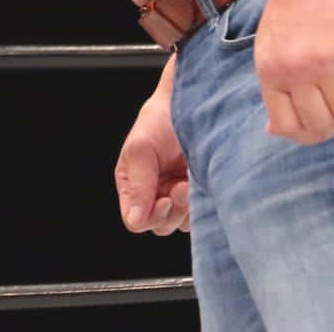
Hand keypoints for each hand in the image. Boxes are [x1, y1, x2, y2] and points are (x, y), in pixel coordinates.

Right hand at [114, 89, 189, 235]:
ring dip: (187, 207)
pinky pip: (199, 217)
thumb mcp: (141, 149)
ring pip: (179, 224)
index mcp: (131, 184)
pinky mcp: (198, 197)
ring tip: (190, 180)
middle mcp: (152, 194)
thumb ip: (137, 185)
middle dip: (171, 210)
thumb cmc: (161, 120)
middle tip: (181, 186)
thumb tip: (134, 221)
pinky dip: (201, 205)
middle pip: (158, 225)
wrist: (194, 107)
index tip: (165, 198)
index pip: (135, 219)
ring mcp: (176, 197)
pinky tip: (200, 183)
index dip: (150, 215)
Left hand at [256, 0, 333, 143]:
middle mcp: (297, 70)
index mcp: (270, 70)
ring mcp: (329, 63)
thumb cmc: (293, 8)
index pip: (286, 125)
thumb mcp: (269, 47)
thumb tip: (273, 132)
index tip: (318, 124)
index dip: (306, 133)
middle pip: (322, 124)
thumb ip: (274, 87)